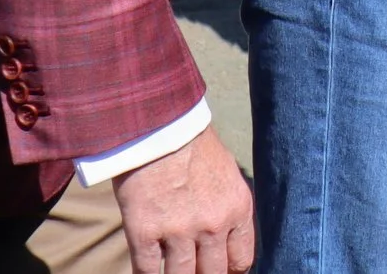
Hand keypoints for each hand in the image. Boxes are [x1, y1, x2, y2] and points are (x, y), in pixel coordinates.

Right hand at [111, 124, 252, 273]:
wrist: (159, 126)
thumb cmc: (192, 146)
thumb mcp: (227, 176)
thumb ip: (227, 208)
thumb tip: (224, 238)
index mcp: (237, 209)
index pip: (241, 260)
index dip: (229, 271)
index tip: (219, 270)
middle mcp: (213, 225)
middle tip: (195, 270)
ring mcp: (178, 232)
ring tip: (173, 271)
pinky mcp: (144, 233)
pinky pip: (147, 272)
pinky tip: (147, 273)